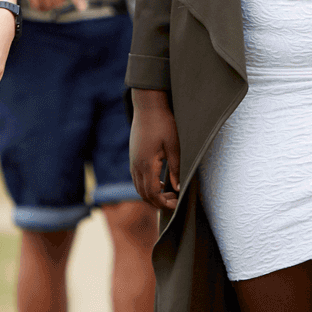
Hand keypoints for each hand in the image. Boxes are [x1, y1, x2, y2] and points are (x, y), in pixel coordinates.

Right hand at [130, 88, 180, 210]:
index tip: (176, 205)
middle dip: (158, 202)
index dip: (163, 203)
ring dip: (152, 194)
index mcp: (147, 164)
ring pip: (139, 187)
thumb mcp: (174, 146)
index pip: (153, 194)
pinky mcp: (133, 157)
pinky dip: (147, 185)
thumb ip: (176, 169)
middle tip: (175, 200)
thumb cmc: (163, 123)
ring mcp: (133, 161)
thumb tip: (178, 188)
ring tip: (169, 192)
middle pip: (144, 194)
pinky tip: (161, 181)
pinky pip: (137, 178)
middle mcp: (136, 166)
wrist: (148, 106)